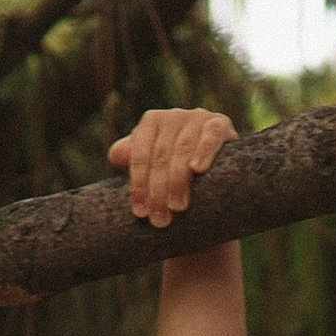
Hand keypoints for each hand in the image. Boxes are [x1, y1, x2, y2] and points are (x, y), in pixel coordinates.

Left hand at [106, 107, 234, 230]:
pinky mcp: (219, 123)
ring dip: (178, 180)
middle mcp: (172, 116)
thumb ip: (134, 159)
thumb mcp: (154, 166)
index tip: (140, 212)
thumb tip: (116, 155)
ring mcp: (197, 117)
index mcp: (151, 122)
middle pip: (160, 155)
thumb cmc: (178, 169)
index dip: (139, 184)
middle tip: (160, 219)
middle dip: (158, 190)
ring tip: (177, 207)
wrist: (217, 170)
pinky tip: (197, 169)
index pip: (140, 154)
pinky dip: (203, 151)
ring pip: (182, 150)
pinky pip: (210, 136)